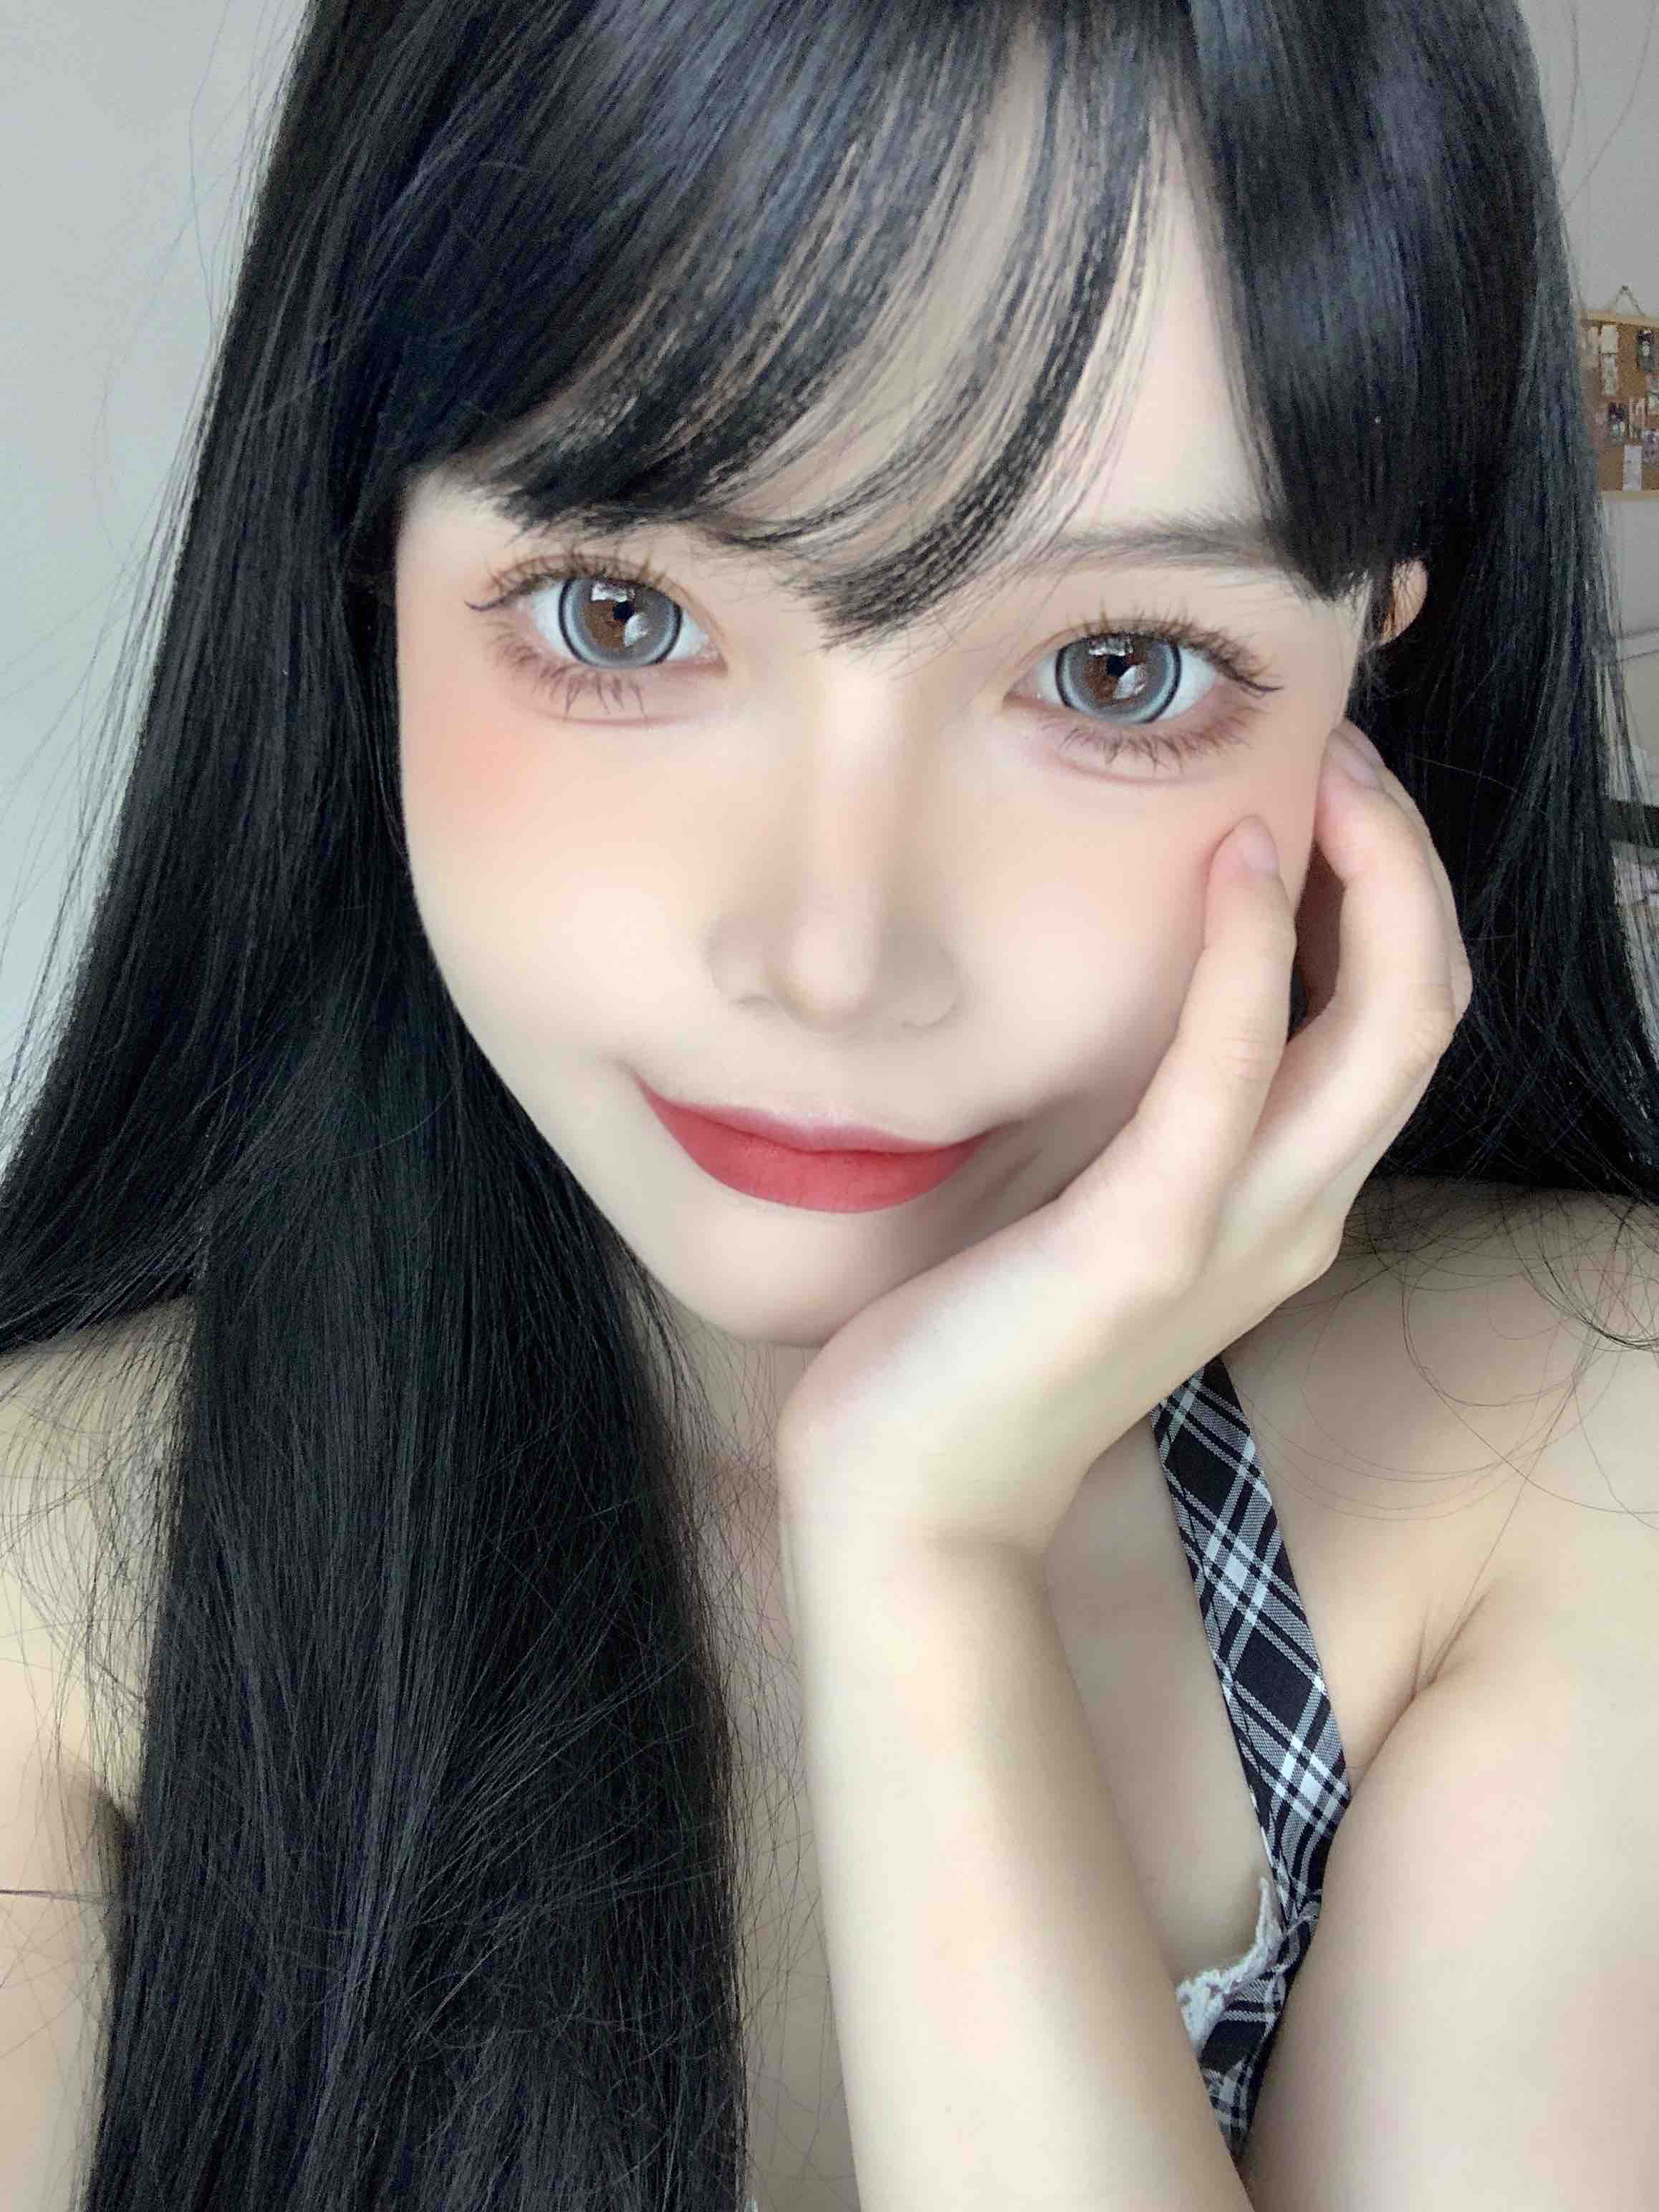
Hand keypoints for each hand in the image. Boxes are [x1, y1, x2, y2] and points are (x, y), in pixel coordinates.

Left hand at [771, 721, 1474, 1566]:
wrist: (912, 1495)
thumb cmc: (980, 1335)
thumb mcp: (1092, 1200)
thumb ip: (1147, 1110)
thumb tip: (1145, 983)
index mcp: (1281, 1198)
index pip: (1395, 1020)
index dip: (1395, 891)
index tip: (1332, 785)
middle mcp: (1295, 1212)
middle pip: (1426, 1006)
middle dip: (1408, 860)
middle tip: (1346, 746)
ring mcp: (1239, 1232)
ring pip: (1386, 1029)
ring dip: (1373, 878)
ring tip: (1325, 770)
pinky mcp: (1150, 1243)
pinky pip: (1231, 1072)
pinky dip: (1251, 956)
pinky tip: (1236, 858)